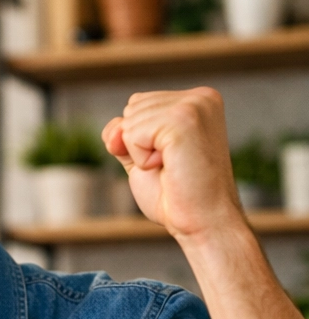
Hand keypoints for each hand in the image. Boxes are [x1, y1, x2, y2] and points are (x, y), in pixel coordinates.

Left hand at [102, 88, 243, 242]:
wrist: (202, 221)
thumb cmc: (176, 196)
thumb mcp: (141, 158)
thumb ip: (123, 137)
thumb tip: (115, 129)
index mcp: (196, 100)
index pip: (136, 104)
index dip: (137, 140)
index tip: (169, 160)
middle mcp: (200, 97)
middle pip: (131, 109)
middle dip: (137, 145)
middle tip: (170, 166)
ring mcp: (194, 105)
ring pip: (129, 121)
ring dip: (140, 154)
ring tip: (171, 167)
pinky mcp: (184, 119)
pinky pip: (131, 135)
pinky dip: (141, 160)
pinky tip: (169, 168)